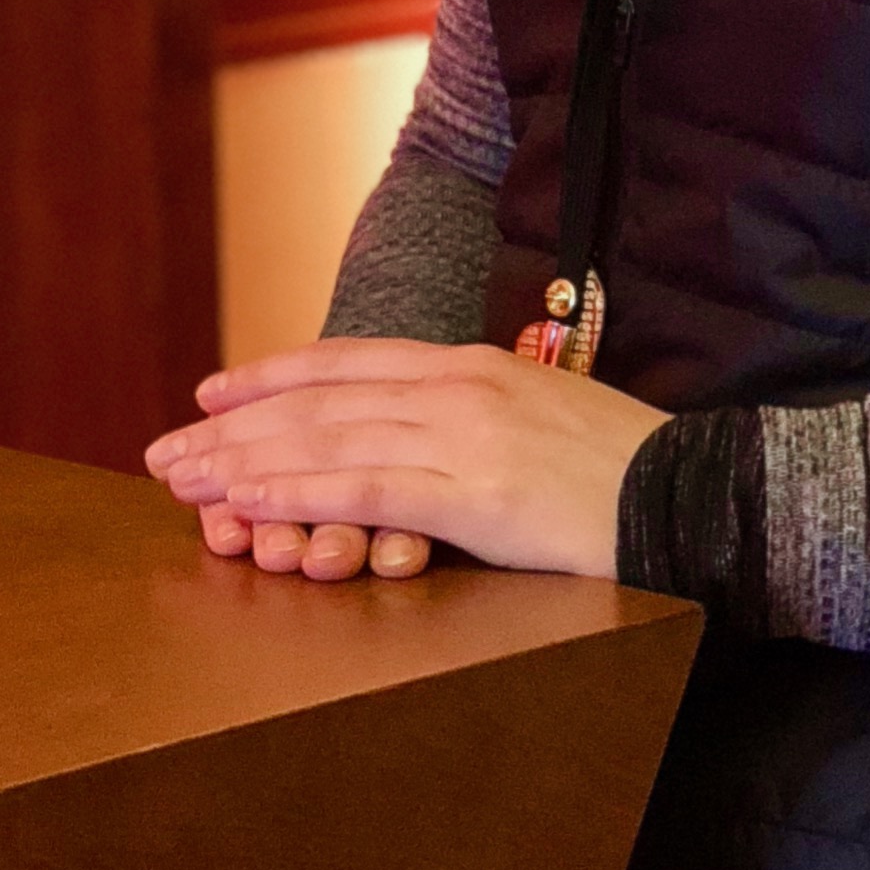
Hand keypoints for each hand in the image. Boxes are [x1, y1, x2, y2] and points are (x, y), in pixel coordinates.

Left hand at [145, 338, 669, 578]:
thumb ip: (479, 421)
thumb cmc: (627, 472)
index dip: (271, 379)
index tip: (212, 395)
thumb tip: (431, 439)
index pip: (347, 364)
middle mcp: (454, 388)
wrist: (703, 493)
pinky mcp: (474, 494)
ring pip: (323, 442)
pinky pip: (363, 490)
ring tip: (185, 484)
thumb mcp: (543, 421)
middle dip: (233, 431)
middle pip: (317, 403)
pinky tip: (249, 504)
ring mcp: (462, 437)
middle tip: (167, 454)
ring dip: (243, 465)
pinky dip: (297, 495)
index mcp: (469, 367)